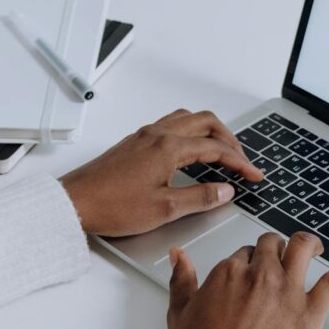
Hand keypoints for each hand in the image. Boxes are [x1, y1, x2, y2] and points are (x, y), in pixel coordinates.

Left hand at [61, 109, 263, 237]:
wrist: (74, 202)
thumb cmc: (111, 206)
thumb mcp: (164, 209)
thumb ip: (199, 198)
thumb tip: (224, 191)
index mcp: (169, 148)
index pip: (216, 148)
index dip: (240, 162)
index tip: (253, 175)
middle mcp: (157, 134)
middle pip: (205, 123)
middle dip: (229, 139)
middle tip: (241, 160)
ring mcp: (143, 136)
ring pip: (186, 119)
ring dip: (208, 131)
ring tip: (219, 151)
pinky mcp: (133, 143)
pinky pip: (169, 126)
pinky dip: (188, 133)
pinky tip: (187, 152)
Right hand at [166, 232, 328, 328]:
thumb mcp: (179, 312)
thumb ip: (180, 279)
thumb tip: (178, 255)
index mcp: (228, 273)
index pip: (244, 253)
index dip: (248, 261)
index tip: (251, 270)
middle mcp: (259, 276)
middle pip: (272, 246)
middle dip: (274, 249)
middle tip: (280, 255)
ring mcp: (286, 292)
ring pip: (302, 250)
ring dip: (308, 244)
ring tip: (313, 247)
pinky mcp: (309, 314)